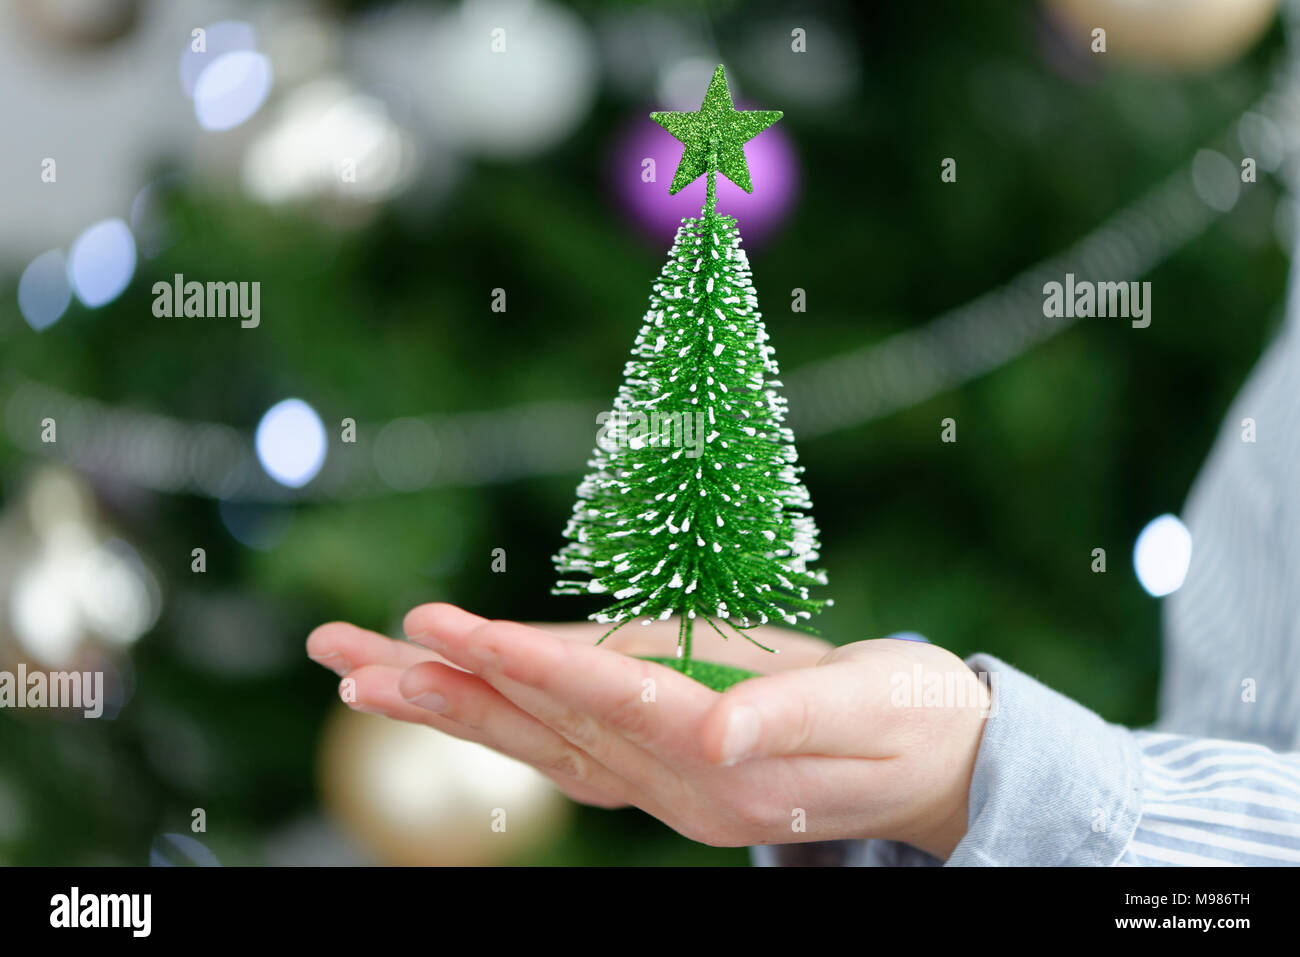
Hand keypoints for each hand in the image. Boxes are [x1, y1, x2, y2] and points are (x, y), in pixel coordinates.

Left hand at [307, 604, 988, 858]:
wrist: (931, 762)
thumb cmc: (908, 717)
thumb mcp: (868, 706)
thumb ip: (787, 716)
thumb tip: (707, 733)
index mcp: (719, 757)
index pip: (600, 699)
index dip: (520, 659)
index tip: (441, 626)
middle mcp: (672, 782)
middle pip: (539, 729)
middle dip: (442, 687)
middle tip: (345, 656)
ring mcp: (662, 784)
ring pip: (537, 742)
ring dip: (450, 705)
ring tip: (363, 673)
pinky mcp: (663, 769)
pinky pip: (566, 747)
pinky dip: (501, 719)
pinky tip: (454, 700)